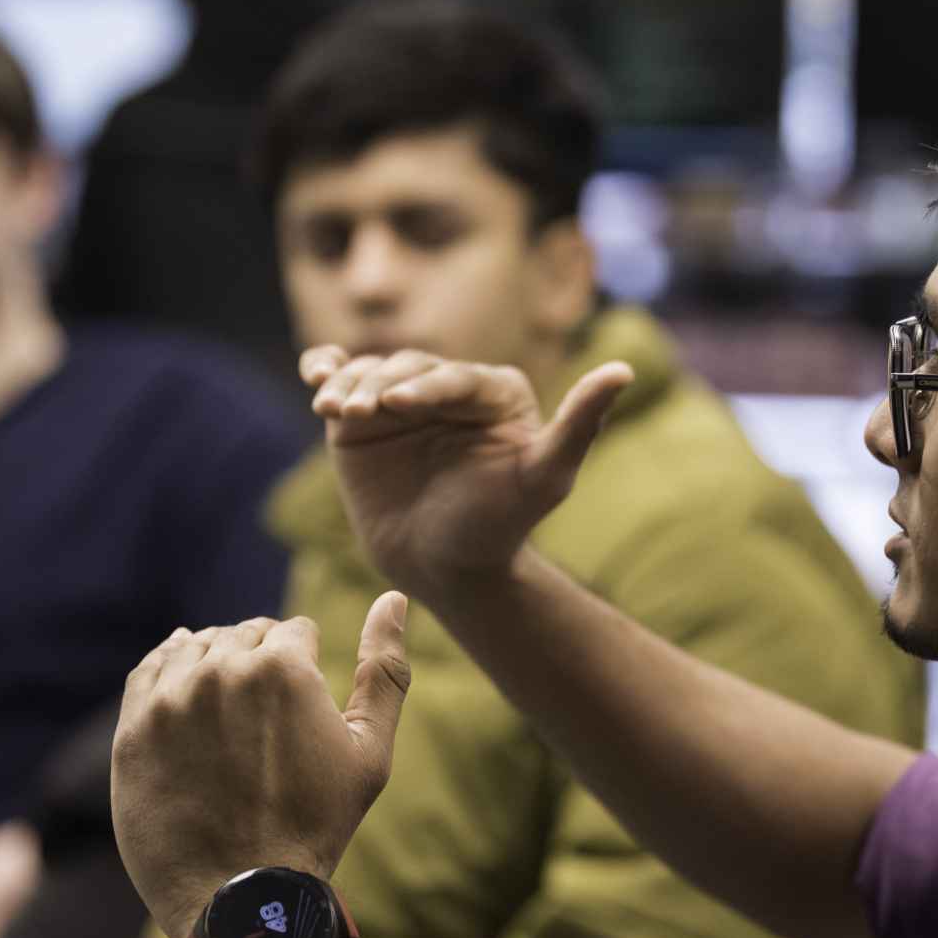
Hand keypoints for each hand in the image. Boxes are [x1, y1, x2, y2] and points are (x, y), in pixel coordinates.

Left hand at [111, 595, 411, 937]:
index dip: (305, 664)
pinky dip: (170, 671)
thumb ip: (385, 670)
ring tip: (230, 714)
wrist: (240, 899)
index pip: (294, 631)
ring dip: (216, 665)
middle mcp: (222, 669)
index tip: (302, 704)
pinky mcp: (133, 727)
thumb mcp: (369, 751)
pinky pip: (149, 670)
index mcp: (284, 668)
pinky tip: (186, 690)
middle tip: (267, 717)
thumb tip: (394, 598)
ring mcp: (171, 697)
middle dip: (260, 663)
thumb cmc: (316, 828)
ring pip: (197, 647)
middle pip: (245, 635)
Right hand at [302, 347, 632, 601]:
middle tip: (358, 415)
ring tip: (333, 410)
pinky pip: (340, 378)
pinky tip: (314, 376)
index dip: (426, 388)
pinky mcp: (361, 417)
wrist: (444, 568)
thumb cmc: (499, 527)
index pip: (455, 378)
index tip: (399, 406)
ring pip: (371, 373)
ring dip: (349, 385)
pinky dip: (325, 370)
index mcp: (495, 392)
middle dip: (380, 387)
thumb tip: (623, 370)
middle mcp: (447, 387)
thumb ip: (580, 424)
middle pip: (408, 369)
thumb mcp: (545, 479)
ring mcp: (401, 399)